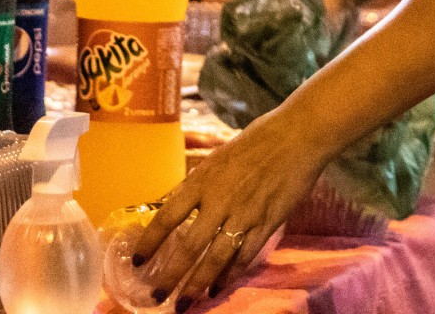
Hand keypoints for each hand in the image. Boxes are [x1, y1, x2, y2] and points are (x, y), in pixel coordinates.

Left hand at [133, 108, 329, 302]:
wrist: (297, 136)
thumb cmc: (255, 142)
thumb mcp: (216, 159)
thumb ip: (197, 185)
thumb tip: (173, 205)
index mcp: (202, 181)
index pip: (167, 217)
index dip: (150, 242)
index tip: (138, 261)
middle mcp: (219, 201)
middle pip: (188, 246)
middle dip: (170, 276)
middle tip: (155, 296)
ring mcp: (244, 215)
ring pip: (215, 259)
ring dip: (197, 285)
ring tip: (184, 304)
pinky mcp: (267, 224)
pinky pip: (244, 257)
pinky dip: (229, 276)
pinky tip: (217, 289)